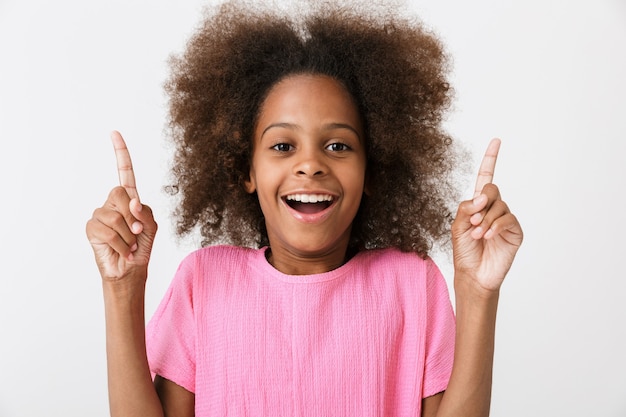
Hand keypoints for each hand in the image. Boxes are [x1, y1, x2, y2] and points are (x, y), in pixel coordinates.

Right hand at [86, 131, 157, 281]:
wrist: (130, 269)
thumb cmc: (141, 247)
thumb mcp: (151, 227)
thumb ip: (145, 212)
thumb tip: (133, 203)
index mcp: (129, 198)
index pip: (124, 172)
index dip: (120, 153)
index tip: (115, 133)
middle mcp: (112, 202)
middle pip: (120, 193)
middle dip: (133, 215)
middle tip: (137, 233)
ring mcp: (100, 214)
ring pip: (115, 217)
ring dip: (128, 235)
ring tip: (129, 245)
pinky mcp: (91, 228)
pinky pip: (108, 232)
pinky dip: (121, 245)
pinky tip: (122, 251)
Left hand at [451, 139, 522, 291]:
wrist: (473, 274)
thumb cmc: (464, 250)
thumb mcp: (457, 226)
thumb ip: (466, 208)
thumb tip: (481, 197)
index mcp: (478, 204)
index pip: (485, 177)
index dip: (490, 159)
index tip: (496, 140)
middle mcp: (493, 208)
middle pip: (492, 189)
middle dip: (482, 201)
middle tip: (473, 219)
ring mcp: (505, 219)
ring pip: (499, 205)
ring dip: (485, 219)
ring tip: (477, 234)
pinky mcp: (515, 231)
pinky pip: (508, 219)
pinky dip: (496, 226)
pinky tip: (487, 236)